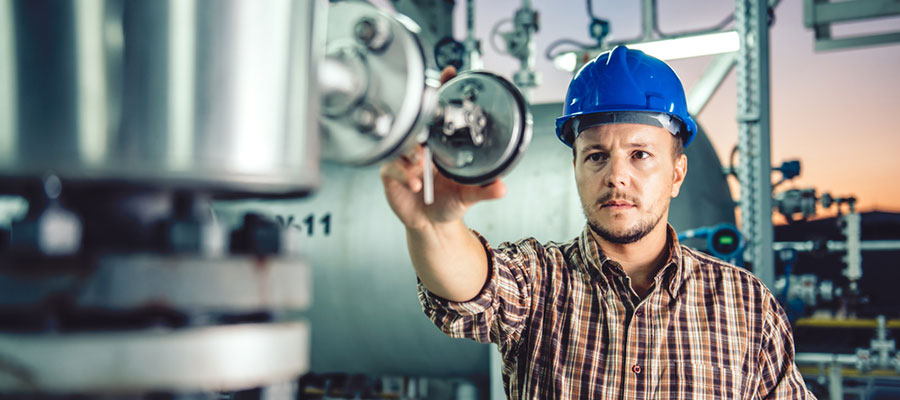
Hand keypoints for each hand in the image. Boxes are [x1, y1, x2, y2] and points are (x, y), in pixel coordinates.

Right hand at [380, 66, 506, 230]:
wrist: (430, 224)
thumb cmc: (448, 202)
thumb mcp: (468, 195)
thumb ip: (484, 190)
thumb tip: (502, 187)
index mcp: (440, 144)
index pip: (440, 111)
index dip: (443, 89)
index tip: (450, 71)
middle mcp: (420, 147)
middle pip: (417, 122)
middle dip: (420, 120)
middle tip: (427, 128)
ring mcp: (403, 158)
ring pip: (403, 145)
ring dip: (412, 153)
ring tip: (422, 164)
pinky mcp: (390, 173)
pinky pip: (392, 167)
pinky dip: (404, 174)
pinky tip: (416, 184)